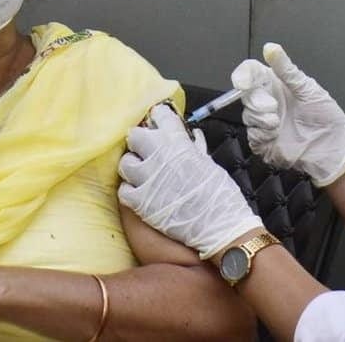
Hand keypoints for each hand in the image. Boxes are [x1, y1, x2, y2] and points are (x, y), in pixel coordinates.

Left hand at [119, 105, 264, 259]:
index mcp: (179, 143)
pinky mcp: (140, 202)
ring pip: (125, 163)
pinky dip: (130, 191)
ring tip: (142, 175)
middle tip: (147, 151)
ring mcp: (147, 179)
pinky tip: (140, 195)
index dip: (158, 120)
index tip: (158, 124)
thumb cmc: (220, 196)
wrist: (221, 227)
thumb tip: (192, 137)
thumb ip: (195, 148)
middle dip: (140, 142)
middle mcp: (159, 156)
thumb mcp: (210, 163)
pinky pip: (123, 191)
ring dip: (133, 167)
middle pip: (135, 136)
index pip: (160, 116)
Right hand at [232, 43, 344, 186]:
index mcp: (276, 84)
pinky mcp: (264, 141)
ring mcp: (264, 121)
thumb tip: (270, 47)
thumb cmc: (326, 115)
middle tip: (273, 107)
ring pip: (247, 115)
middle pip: (246, 94)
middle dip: (257, 101)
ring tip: (278, 123)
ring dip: (261, 118)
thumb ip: (286, 70)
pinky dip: (261, 134)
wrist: (333, 146)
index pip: (251, 73)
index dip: (242, 75)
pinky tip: (276, 135)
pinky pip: (252, 135)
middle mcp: (268, 100)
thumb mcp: (307, 88)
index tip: (243, 83)